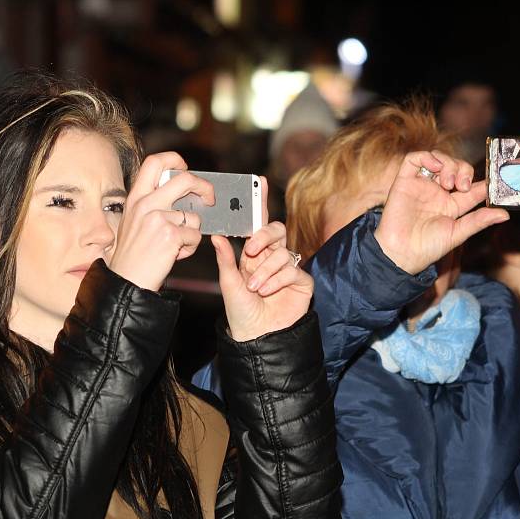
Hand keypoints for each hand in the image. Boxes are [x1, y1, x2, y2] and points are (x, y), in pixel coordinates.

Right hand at [110, 152, 213, 290]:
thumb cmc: (134, 255)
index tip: (185, 168)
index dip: (175, 160)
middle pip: (185, 179)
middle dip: (204, 187)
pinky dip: (190, 248)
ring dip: (192, 233)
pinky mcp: (171, 235)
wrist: (127, 280)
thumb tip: (185, 195)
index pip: (155, 162)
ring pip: (195, 216)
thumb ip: (153, 204)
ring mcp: (158, 218)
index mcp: (136, 197)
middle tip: (210, 198)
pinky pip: (195, 236)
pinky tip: (175, 255)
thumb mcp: (135, 221)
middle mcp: (146, 203)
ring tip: (177, 246)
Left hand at [212, 177, 312, 340]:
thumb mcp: (228, 283)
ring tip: (254, 286)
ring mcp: (289, 269)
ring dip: (265, 269)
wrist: (256, 337)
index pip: (258, 223)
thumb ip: (226, 260)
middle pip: (277, 230)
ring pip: (282, 252)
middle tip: (251, 249)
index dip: (261, 202)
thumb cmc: (240, 312)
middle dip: (264, 235)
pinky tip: (266, 290)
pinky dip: (277, 279)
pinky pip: (292, 270)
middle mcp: (273, 257)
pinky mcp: (302, 282)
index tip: (259, 181)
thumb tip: (217, 235)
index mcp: (254, 254)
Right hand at [375, 151, 509, 274]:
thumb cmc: (427, 248)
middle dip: (464, 170)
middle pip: (458, 167)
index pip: (473, 185)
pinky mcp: (404, 180)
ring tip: (447, 182)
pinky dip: (427, 157)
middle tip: (461, 186)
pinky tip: (435, 167)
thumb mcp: (458, 233)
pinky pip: (414, 158)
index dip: (484, 180)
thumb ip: (479, 220)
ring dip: (448, 164)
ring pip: (439, 159)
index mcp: (453, 205)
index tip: (494, 179)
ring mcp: (421, 185)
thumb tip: (505, 214)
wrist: (401, 253)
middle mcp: (438, 192)